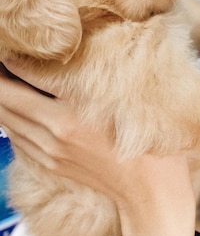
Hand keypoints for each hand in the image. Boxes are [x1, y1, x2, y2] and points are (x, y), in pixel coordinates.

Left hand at [0, 60, 195, 235]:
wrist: (149, 189)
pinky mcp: (50, 164)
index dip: (12, 60)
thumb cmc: (145, 140)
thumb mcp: (122, 100)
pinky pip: (17, 138)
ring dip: (3, 97)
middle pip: (6, 100)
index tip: (12, 47)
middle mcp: (53, 135)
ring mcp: (49, 152)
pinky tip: (18, 107)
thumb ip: (90, 79)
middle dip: (1, 78)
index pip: (25, 79)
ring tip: (9, 78)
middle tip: (6, 60)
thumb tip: (66, 58)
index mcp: (70, 117)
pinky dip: (11, 118)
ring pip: (7, 120)